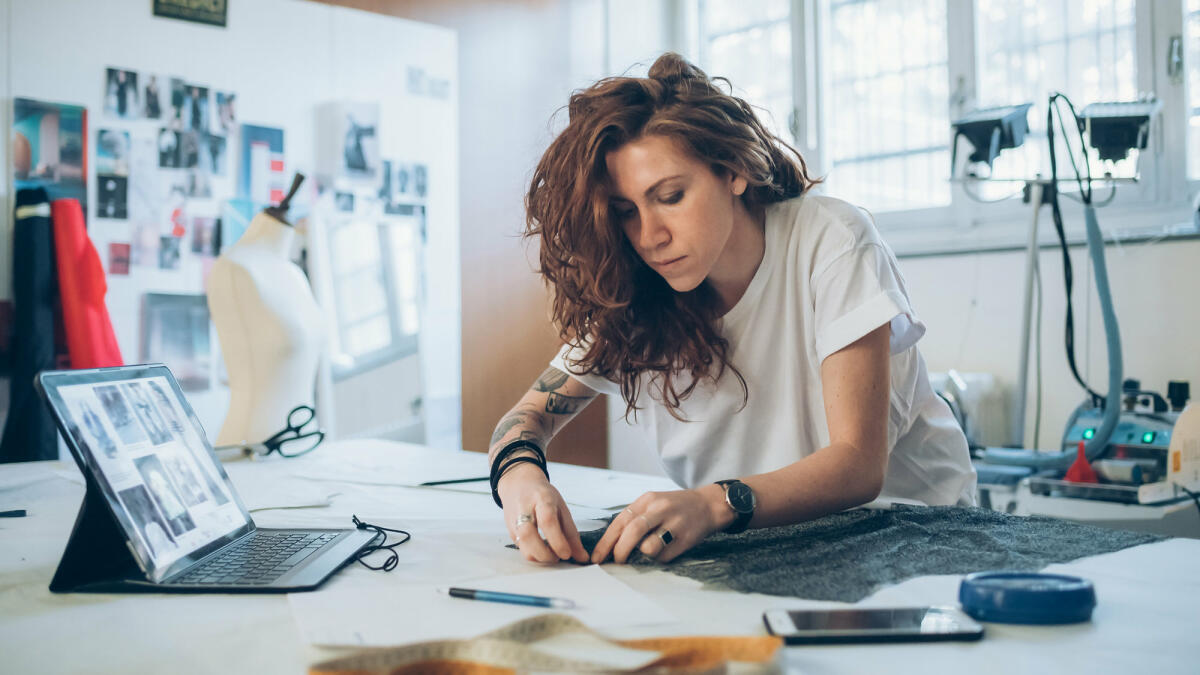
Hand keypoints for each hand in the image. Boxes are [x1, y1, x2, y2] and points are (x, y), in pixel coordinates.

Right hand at [499, 463, 588, 563]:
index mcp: (542, 499)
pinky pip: (521, 548)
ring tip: (552, 556)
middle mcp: (524, 509)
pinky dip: (534, 555)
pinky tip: (543, 552)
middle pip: (528, 535)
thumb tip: (582, 557)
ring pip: (521, 545)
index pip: (547, 521)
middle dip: (545, 554)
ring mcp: (514, 521)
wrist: (518, 485)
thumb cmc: (543, 496)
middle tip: (559, 557)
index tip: (567, 554)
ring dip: (539, 557)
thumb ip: (571, 533)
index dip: (557, 541)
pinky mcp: (510, 531)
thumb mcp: (561, 507)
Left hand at [590, 485, 729, 563]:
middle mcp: (660, 509)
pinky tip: (662, 553)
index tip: (597, 558)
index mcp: (647, 500)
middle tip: (616, 563)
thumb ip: (634, 519)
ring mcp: (674, 523)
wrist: (708, 505)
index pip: (620, 521)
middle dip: (620, 552)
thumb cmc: (674, 507)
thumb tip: (612, 545)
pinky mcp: (686, 539)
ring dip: (641, 556)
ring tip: (644, 555)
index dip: (606, 542)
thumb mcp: (653, 504)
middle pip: (632, 532)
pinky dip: (658, 560)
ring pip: (649, 547)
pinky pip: (664, 557)